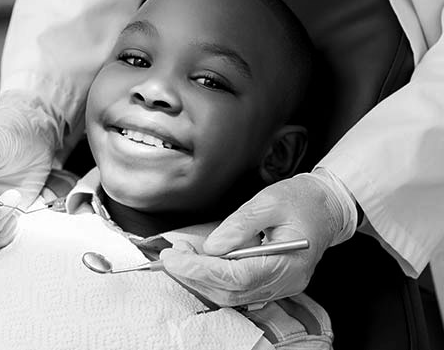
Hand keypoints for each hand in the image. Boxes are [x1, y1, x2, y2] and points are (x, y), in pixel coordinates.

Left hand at [160, 169, 356, 305]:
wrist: (325, 207)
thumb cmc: (301, 201)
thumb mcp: (269, 201)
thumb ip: (239, 225)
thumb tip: (212, 246)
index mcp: (289, 262)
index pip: (237, 277)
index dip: (202, 270)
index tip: (175, 257)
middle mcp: (285, 282)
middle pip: (231, 292)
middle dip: (195, 275)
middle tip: (173, 254)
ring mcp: (279, 287)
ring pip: (231, 295)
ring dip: (201, 278)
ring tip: (182, 255)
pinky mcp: (271, 284)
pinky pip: (237, 290)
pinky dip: (213, 279)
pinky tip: (200, 262)